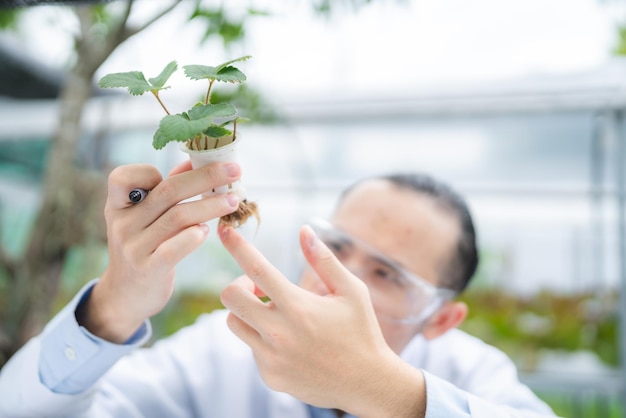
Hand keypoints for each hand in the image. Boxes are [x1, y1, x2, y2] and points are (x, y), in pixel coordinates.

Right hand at [78, 160, 240, 342]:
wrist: (125, 295)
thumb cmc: (142, 247)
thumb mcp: (144, 217)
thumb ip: (165, 190)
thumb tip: (193, 161)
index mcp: (118, 205)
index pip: (124, 177)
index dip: (153, 170)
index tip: (187, 166)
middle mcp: (122, 223)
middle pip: (167, 192)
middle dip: (206, 177)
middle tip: (234, 170)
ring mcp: (133, 247)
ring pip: (177, 217)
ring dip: (210, 205)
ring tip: (234, 200)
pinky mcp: (148, 269)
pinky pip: (173, 249)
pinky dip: (193, 236)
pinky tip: (208, 230)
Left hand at [219, 225, 425, 417]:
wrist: (367, 384)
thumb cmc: (361, 331)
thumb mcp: (351, 291)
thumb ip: (324, 260)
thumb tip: (304, 230)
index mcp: (298, 306)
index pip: (257, 269)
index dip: (237, 246)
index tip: (225, 230)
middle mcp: (279, 332)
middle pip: (230, 297)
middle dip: (239, 284)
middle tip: (261, 288)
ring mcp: (271, 357)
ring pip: (234, 322)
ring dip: (247, 311)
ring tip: (275, 313)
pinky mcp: (270, 376)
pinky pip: (251, 348)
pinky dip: (262, 338)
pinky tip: (289, 343)